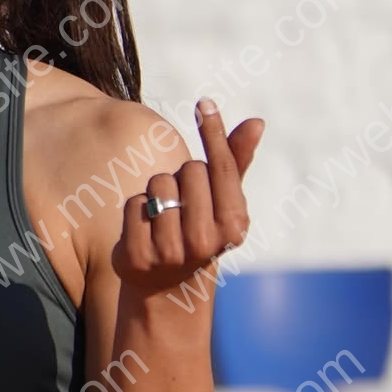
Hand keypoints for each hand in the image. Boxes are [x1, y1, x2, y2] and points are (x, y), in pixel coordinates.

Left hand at [113, 99, 263, 295]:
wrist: (168, 288)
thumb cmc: (199, 231)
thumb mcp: (223, 203)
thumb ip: (236, 163)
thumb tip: (257, 122)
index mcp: (233, 225)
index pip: (221, 167)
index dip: (213, 132)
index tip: (204, 103)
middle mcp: (205, 241)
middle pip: (188, 170)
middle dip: (182, 177)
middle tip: (184, 205)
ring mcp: (170, 251)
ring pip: (158, 184)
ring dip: (157, 193)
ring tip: (164, 218)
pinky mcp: (137, 257)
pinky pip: (134, 204)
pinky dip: (136, 211)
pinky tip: (144, 232)